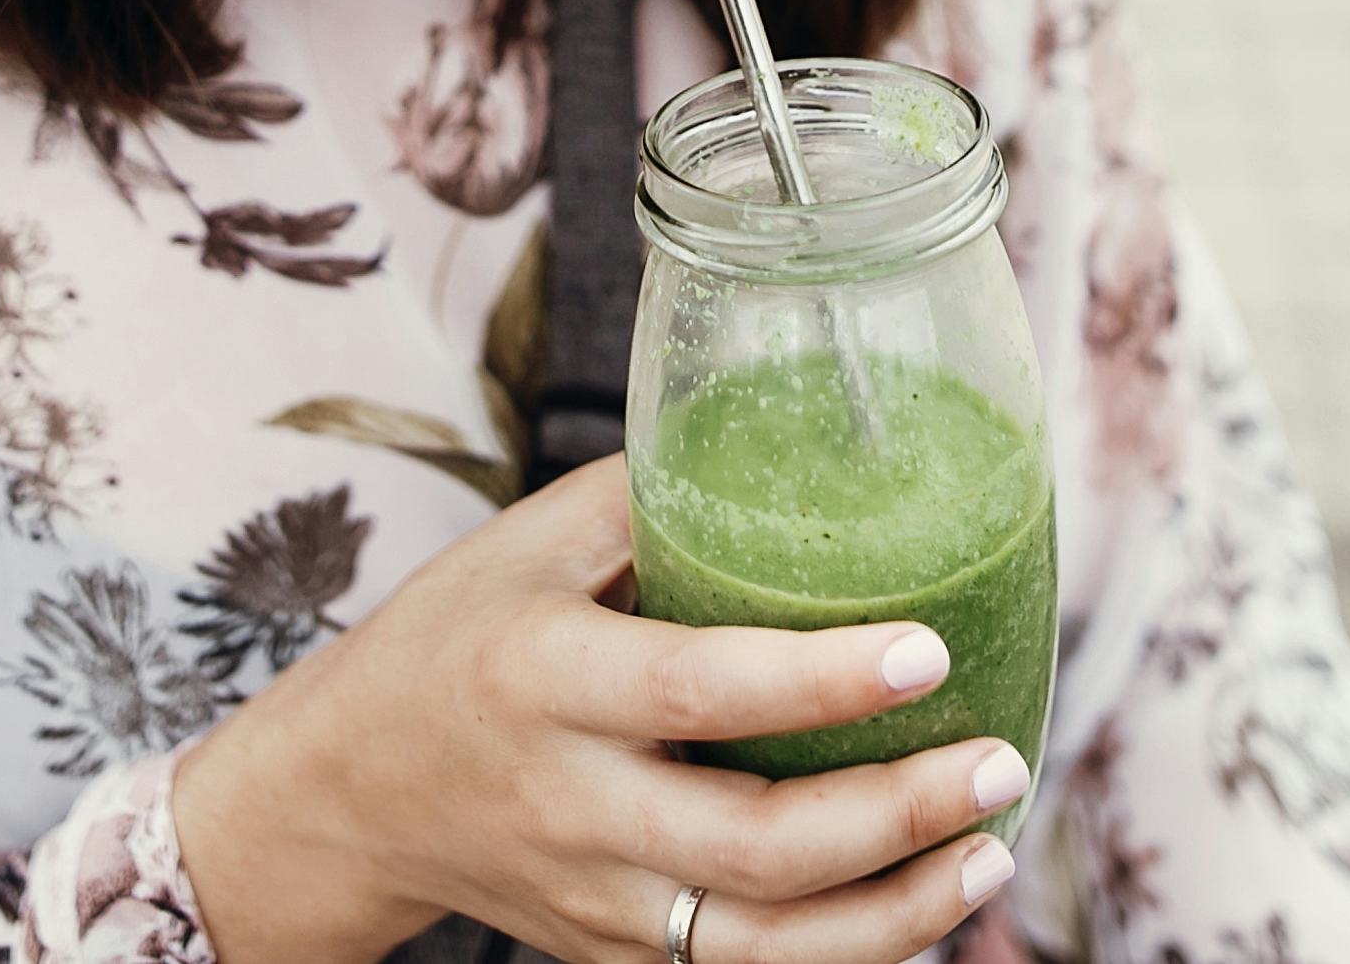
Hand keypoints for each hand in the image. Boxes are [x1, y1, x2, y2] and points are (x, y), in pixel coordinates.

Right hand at [174, 456, 1026, 963]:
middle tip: (1003, 763)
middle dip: (896, 816)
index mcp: (545, 680)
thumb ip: (654, 498)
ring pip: (763, 944)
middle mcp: (571, 804)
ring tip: (993, 852)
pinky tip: (926, 900)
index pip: (699, 690)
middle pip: (752, 845)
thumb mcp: (526, 544)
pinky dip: (846, 950)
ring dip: (897, 911)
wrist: (346, 794)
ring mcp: (592, 899)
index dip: (820, 679)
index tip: (928, 649)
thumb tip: (805, 438)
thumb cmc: (452, 640)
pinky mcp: (612, 956)